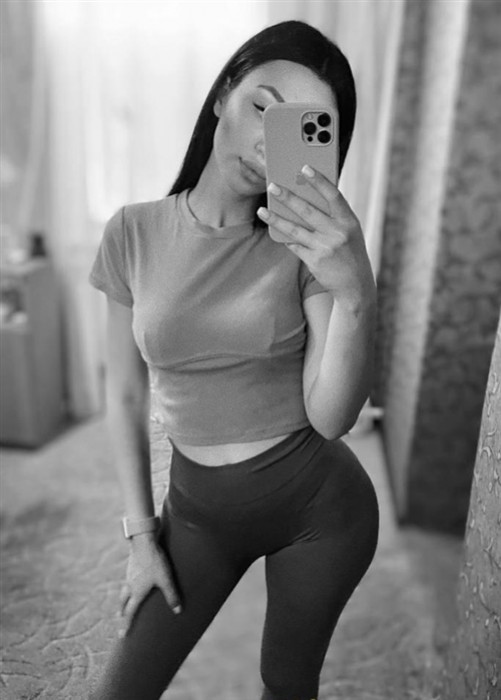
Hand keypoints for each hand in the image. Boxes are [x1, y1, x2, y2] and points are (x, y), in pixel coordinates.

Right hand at [118, 533, 181, 637]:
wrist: (143, 541)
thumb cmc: (155, 561)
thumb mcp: (166, 579)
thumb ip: (172, 595)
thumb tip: (178, 611)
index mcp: (136, 592)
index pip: (130, 612)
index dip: (126, 624)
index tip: (122, 635)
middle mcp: (130, 585)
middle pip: (123, 601)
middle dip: (122, 611)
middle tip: (120, 617)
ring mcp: (129, 574)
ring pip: (124, 589)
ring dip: (124, 598)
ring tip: (126, 601)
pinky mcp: (131, 565)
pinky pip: (128, 579)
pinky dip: (129, 585)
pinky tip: (134, 581)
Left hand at [257, 165, 375, 308]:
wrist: (355, 286)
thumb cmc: (350, 253)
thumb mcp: (350, 232)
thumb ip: (333, 216)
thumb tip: (306, 198)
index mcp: (349, 221)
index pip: (333, 195)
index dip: (319, 180)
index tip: (305, 167)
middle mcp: (337, 233)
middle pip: (308, 210)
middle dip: (288, 197)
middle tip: (272, 186)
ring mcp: (325, 247)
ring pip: (294, 229)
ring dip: (276, 218)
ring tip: (262, 210)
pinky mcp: (314, 261)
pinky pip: (294, 245)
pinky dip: (285, 238)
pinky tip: (276, 230)